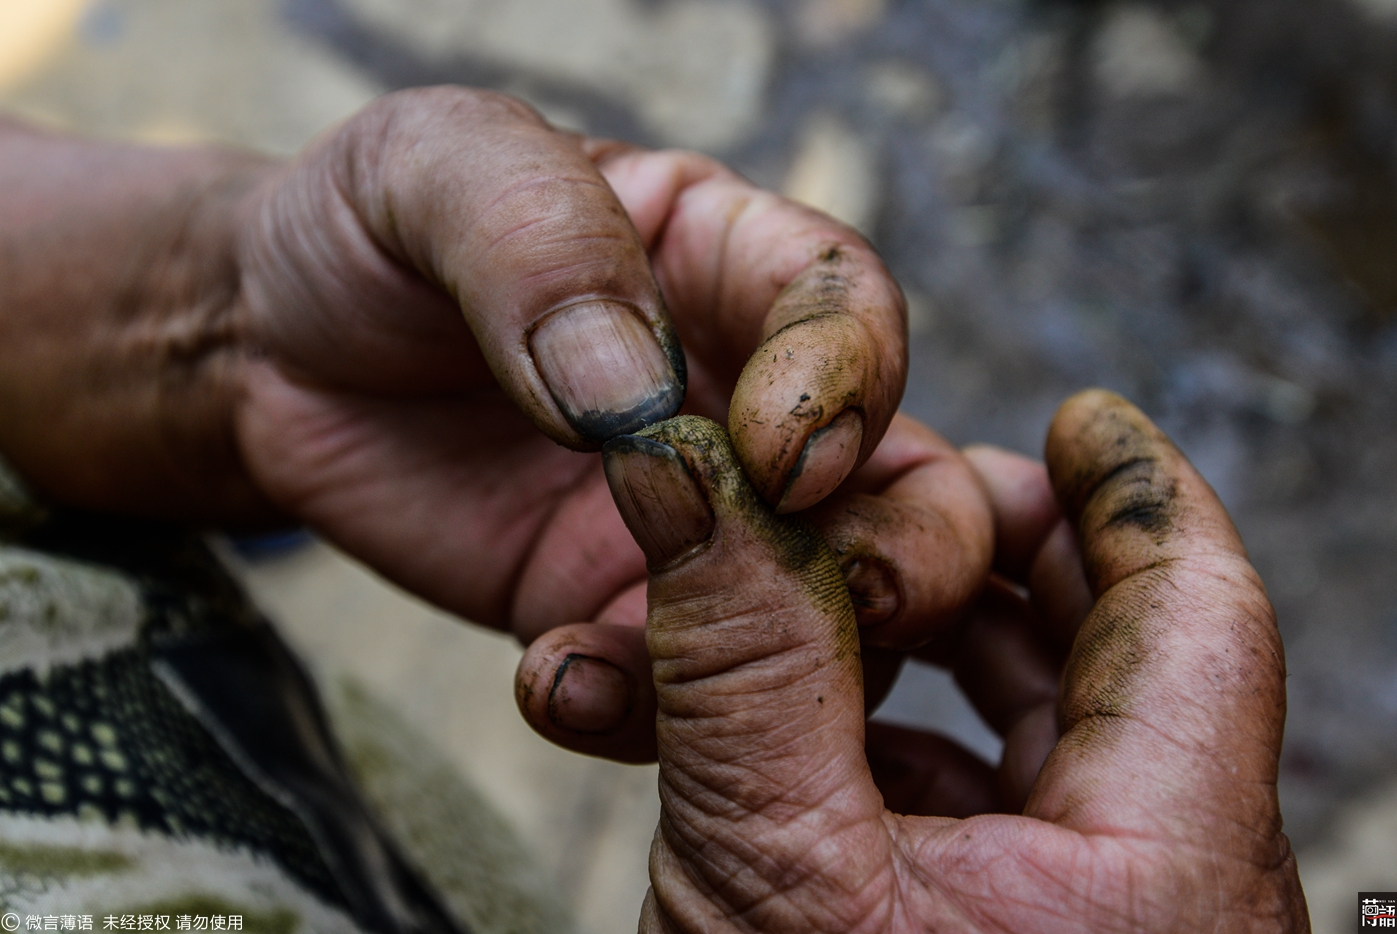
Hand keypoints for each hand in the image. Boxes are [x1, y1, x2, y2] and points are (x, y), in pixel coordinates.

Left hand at [0, 89, 905, 640]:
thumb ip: (542, 245)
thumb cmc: (370, 231)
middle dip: (908, 547)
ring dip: (776, 659)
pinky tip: (558, 684)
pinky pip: (681, 691)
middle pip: (904, 482)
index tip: (773, 447)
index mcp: (724, 261)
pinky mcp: (619, 614)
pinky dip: (646, 711)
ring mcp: (696, 524)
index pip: (847, 311)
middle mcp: (739, 398)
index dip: (846, 379)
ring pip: (822, 613)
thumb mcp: (437, 169)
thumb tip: (629, 394)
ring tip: (643, 656)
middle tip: (855, 594)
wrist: (274, 357)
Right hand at [582, 391, 1307, 931]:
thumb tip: (680, 463)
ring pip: (1015, 732)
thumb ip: (736, 655)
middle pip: (1098, 655)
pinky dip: (865, 751)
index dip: (1133, 488)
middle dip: (975, 560)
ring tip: (774, 606)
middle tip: (876, 500)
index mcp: (1165, 872)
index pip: (1194, 609)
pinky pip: (959, 814)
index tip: (1081, 416)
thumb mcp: (771, 875)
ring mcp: (1079, 930)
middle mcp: (1154, 894)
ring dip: (890, 656)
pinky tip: (763, 733)